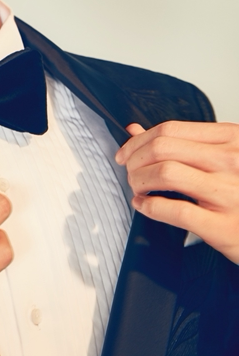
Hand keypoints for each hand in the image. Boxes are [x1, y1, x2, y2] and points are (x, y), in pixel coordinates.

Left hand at [115, 121, 238, 263]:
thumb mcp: (223, 156)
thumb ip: (182, 142)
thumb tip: (135, 131)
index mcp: (231, 139)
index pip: (170, 130)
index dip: (139, 140)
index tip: (127, 151)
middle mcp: (231, 162)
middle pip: (163, 148)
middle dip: (135, 159)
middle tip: (130, 171)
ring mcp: (228, 193)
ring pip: (165, 173)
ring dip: (139, 180)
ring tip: (137, 187)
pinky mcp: (222, 226)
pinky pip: (175, 210)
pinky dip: (150, 207)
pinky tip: (145, 206)